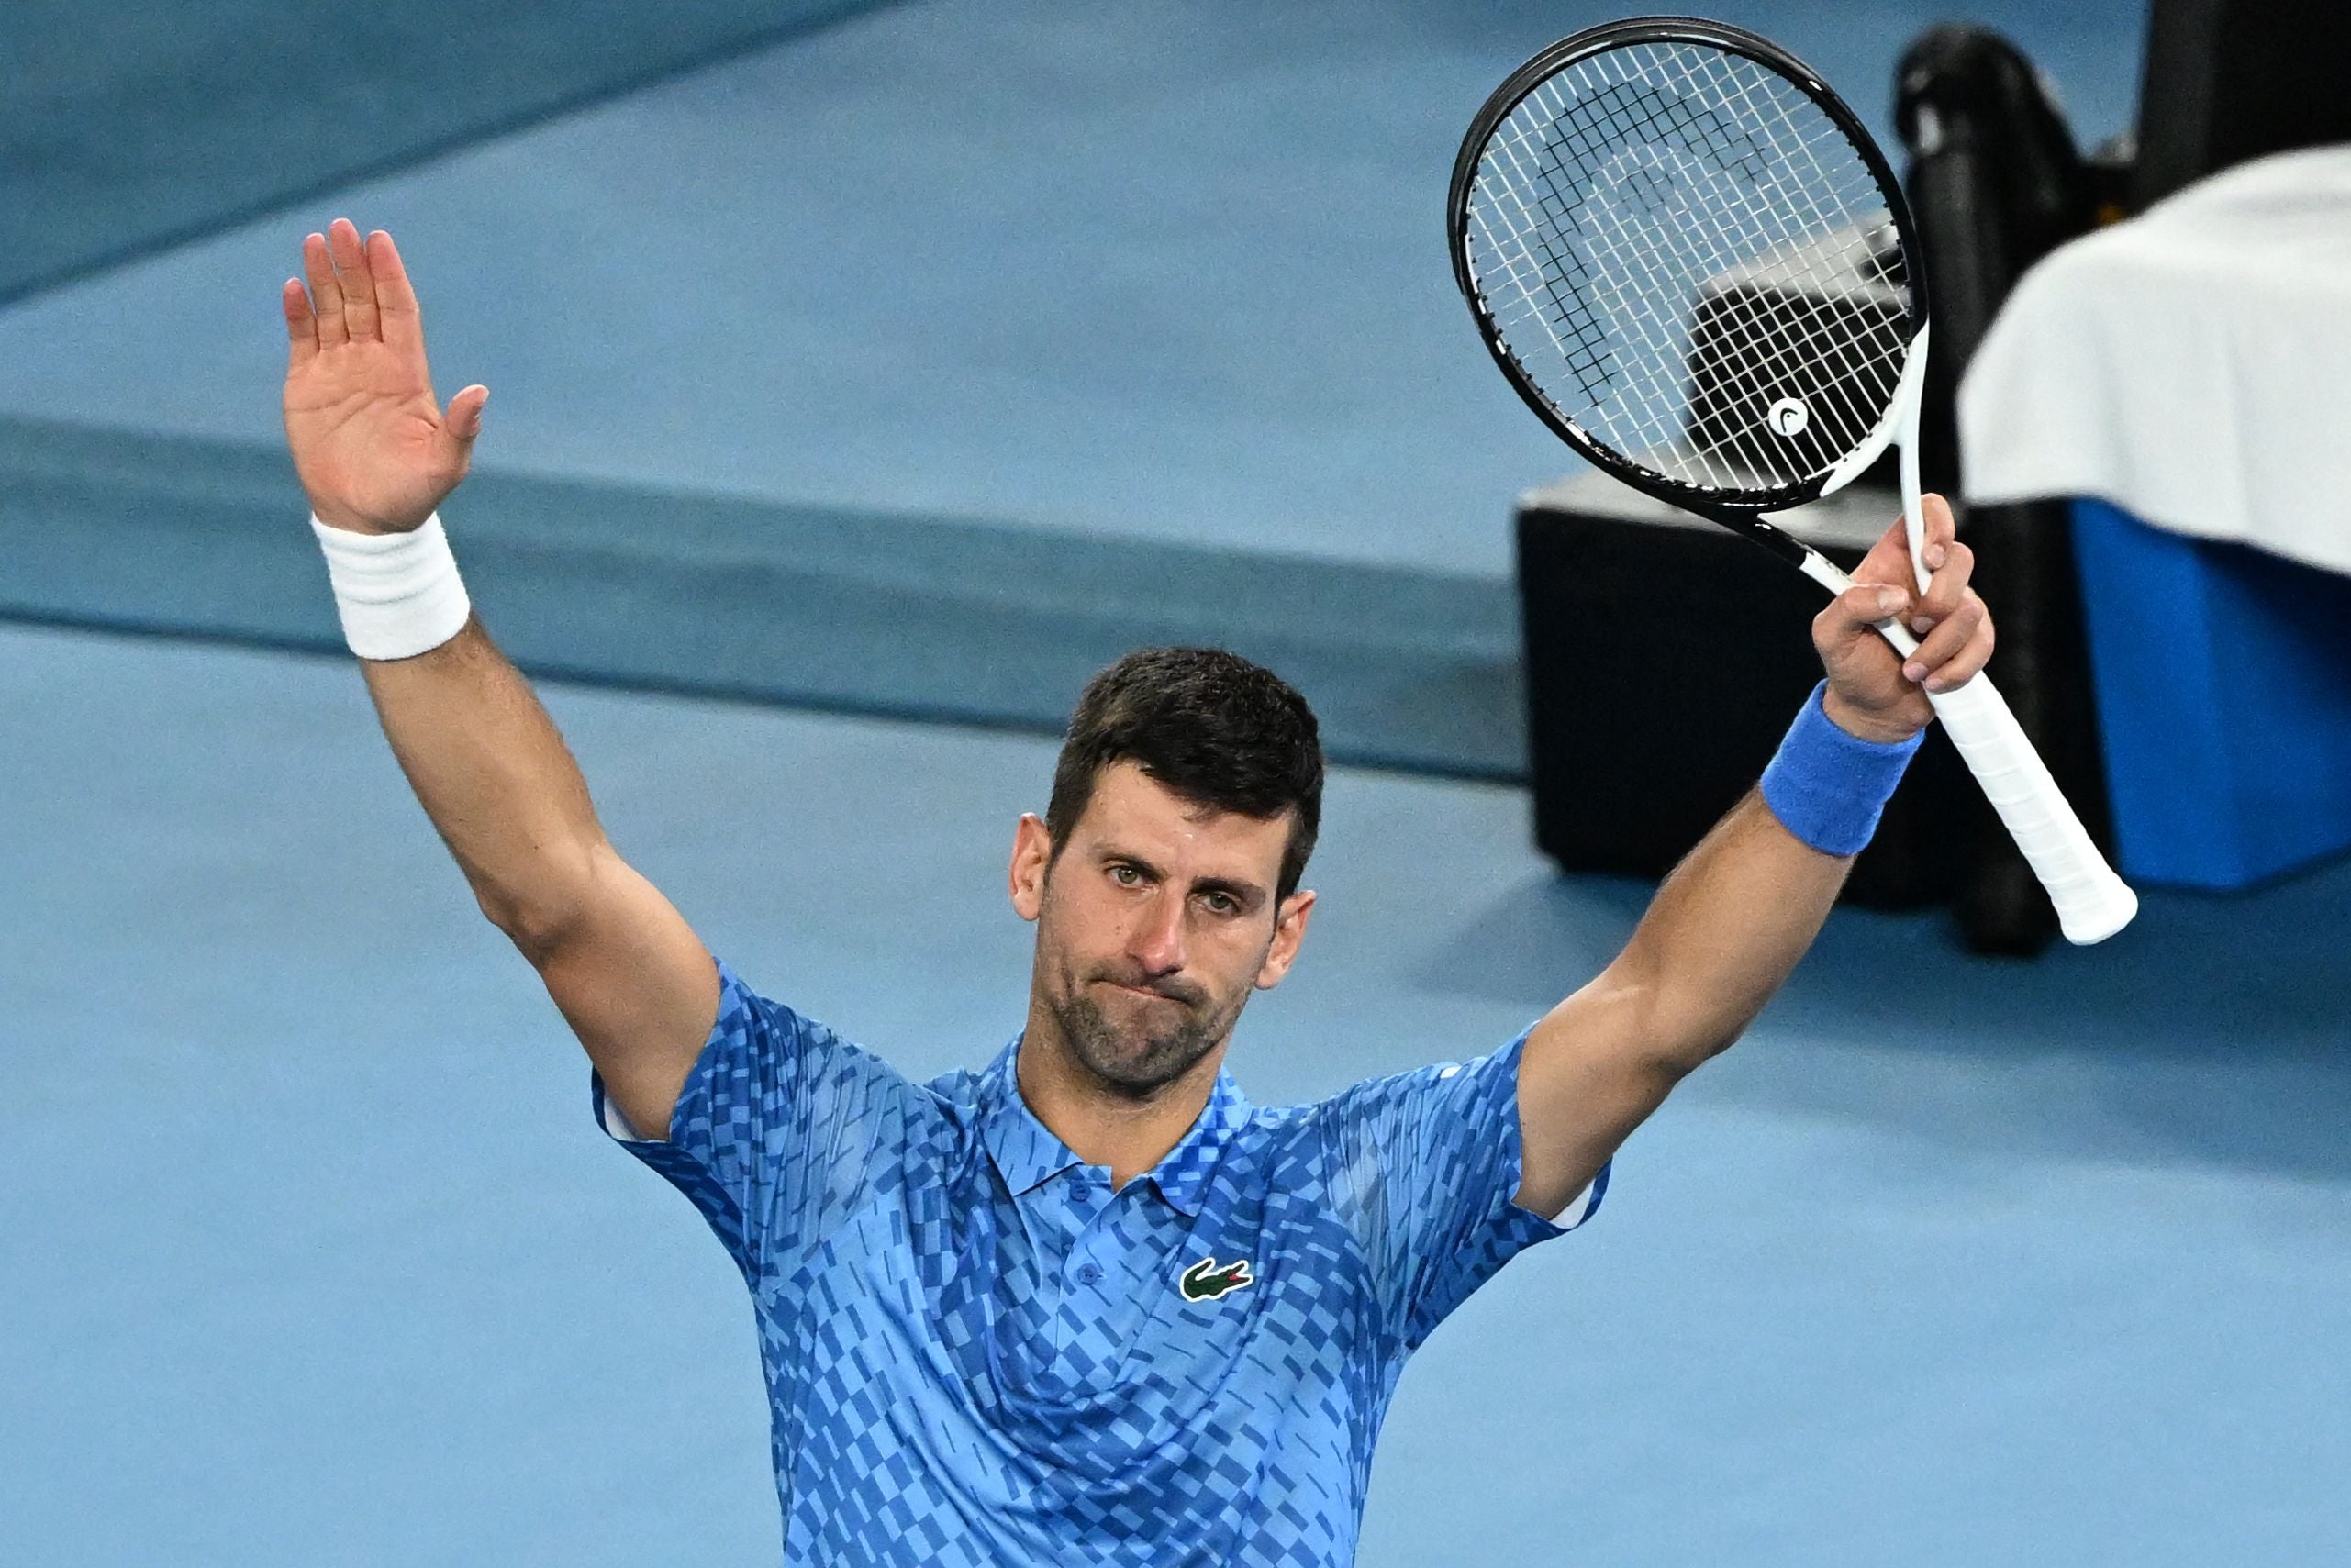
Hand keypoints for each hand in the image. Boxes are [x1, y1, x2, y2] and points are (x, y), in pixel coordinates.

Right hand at [281, 219, 487, 534]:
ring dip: (324, 278)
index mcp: (407, 373)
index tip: (381, 240)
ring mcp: (339, 371)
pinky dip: (297, 313)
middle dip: (354, 265)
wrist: (366, 518)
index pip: (399, 311)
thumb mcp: (444, 464)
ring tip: (317, 240)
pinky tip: (294, 287)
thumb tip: (479, 392)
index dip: (390, 276)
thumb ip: (461, 428)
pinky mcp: (307, 385)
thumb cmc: (412, 494)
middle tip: (343, 227)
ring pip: (331, 312)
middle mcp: (373, 363)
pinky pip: (302, 340)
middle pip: (363, 301)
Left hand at [1811, 492, 1995, 743]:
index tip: (1928, 556)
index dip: (1936, 522)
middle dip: (1939, 600)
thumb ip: (1850, 605)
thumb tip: (1894, 595)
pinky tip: (1929, 679)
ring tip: (1911, 666)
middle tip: (1914, 627)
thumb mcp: (1830, 634)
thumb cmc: (1851, 662)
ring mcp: (1955, 607)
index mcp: (1893, 562)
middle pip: (1961, 558)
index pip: (1925, 514)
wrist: (1872, 707)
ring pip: (1972, 609)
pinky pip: (1982, 644)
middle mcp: (1928, 578)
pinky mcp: (1973, 639)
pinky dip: (1952, 669)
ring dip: (1938, 648)